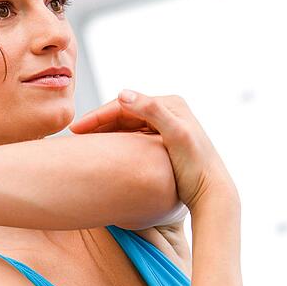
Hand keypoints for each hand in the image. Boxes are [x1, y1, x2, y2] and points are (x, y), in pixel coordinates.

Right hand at [70, 91, 237, 211]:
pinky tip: (105, 152)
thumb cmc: (195, 166)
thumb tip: (122, 93)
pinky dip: (117, 142)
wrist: (212, 191)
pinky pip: (134, 137)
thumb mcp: (175, 135)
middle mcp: (169, 111)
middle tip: (74, 135)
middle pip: (125, 113)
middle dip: (99, 123)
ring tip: (84, 143)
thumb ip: (151, 111)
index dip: (98, 116)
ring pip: (128, 125)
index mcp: (170, 104)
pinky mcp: (165, 142)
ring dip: (106, 132)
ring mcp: (167, 126)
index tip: (76, 129)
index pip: (125, 104)